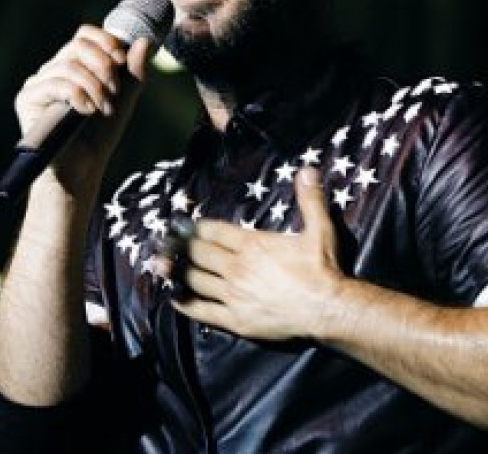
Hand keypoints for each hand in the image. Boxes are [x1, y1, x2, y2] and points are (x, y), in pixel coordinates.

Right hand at [12, 24, 153, 189]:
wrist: (82, 169)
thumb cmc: (100, 136)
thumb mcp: (124, 99)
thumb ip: (133, 71)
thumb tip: (144, 41)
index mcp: (73, 66)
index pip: (84, 35)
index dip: (105, 41)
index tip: (121, 60)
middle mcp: (52, 70)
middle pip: (78, 46)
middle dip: (103, 67)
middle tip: (114, 92)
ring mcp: (38, 83)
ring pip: (68, 65)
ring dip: (94, 86)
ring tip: (103, 108)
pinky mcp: (26, 99)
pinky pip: (55, 83)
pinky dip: (78, 95)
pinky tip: (87, 112)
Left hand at [171, 167, 347, 339]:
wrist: (328, 309)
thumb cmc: (323, 270)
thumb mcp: (320, 230)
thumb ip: (310, 199)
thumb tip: (308, 169)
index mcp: (252, 245)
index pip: (213, 232)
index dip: (195, 228)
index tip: (181, 225)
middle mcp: (237, 267)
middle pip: (198, 253)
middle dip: (178, 247)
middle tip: (161, 242)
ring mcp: (234, 294)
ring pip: (195, 280)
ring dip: (175, 271)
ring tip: (158, 265)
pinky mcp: (235, 319)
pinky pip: (202, 311)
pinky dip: (185, 304)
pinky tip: (174, 298)